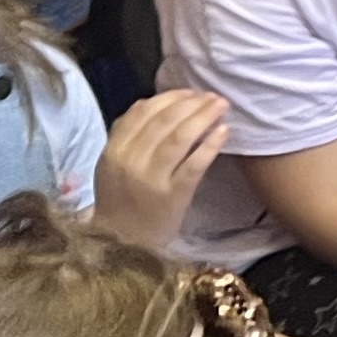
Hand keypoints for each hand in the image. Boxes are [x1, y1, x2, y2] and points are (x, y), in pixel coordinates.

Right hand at [92, 90, 230, 249]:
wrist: (121, 244)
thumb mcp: (111, 166)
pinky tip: (224, 131)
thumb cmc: (121, 201)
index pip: (143, 112)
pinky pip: (195, 164)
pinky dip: (210, 144)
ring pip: (180, 137)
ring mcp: (151, 178)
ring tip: (221, 106)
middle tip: (213, 96)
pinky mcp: (173, 195)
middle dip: (193, 103)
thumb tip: (148, 102)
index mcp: (113, 151)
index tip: (191, 92)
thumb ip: (125, 135)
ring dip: (204, 116)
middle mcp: (130, 161)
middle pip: (165, 120)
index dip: (171, 97)